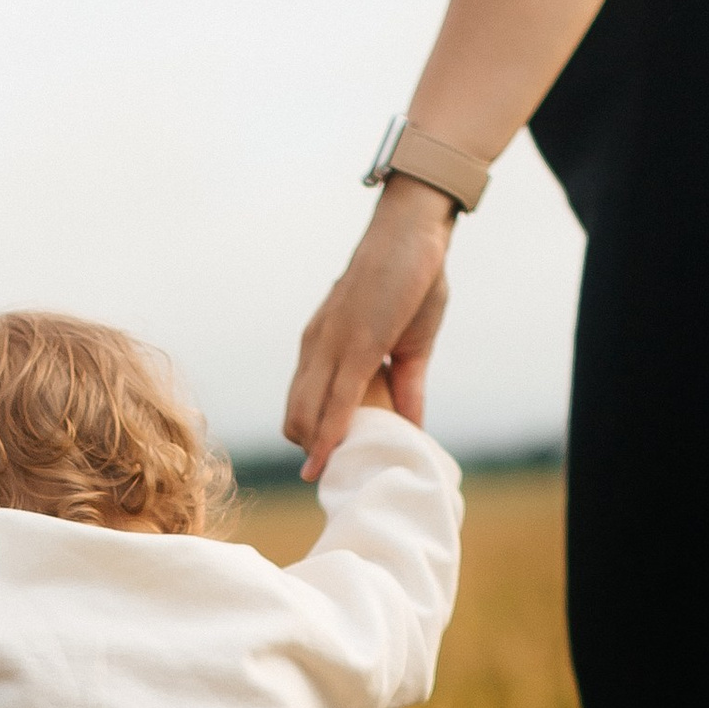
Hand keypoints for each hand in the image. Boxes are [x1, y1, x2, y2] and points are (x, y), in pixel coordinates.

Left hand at [283, 180, 451, 481]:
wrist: (413, 232)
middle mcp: (316, 348)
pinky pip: (337, 400)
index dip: (312, 439)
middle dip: (313, 452)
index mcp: (323, 346)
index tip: (329, 466)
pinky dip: (331, 435)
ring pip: (307, 415)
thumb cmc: (411, 282)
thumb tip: (411, 428)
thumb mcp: (409, 345)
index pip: (302, 405)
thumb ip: (407, 389)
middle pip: (295, 418)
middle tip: (340, 476)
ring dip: (320, 451)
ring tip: (341, 476)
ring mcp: (330, 346)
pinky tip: (327, 461)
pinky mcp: (355, 344)